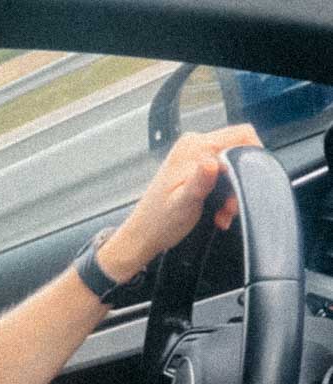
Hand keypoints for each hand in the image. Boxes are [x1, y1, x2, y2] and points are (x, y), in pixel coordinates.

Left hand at [99, 124, 261, 283]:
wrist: (143, 235)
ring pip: (232, 167)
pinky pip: (222, 176)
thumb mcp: (183, 203)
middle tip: (231, 208)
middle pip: (238, 151)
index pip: (241, 135)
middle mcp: (195, 145)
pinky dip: (224, 195)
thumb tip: (212, 162)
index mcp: (194, 147)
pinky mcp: (196, 169)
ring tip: (223, 215)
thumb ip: (199, 181)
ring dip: (233, 193)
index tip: (254, 182)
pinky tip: (218, 214)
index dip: (254, 156)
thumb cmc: (160, 222)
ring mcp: (196, 156)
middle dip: (241, 181)